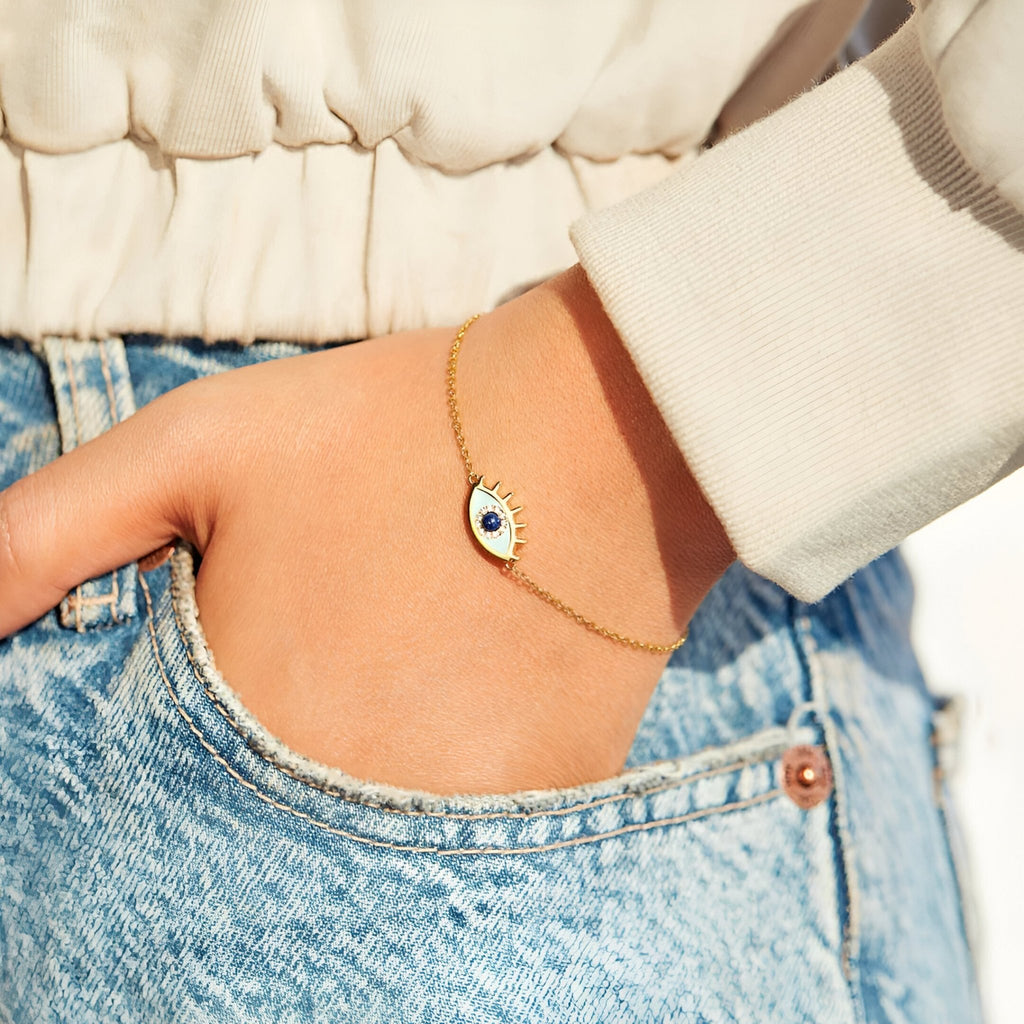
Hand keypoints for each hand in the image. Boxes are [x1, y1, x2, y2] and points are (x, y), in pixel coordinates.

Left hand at [0, 267, 732, 793]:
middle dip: (277, 769)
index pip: (162, 823)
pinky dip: (454, 778)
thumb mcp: (195, 445)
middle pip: (271, 838)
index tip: (222, 724)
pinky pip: (474, 830)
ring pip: (374, 843)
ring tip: (405, 672)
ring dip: (366, 777)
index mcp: (248, 723)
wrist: (594, 425)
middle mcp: (352, 798)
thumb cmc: (394, 424)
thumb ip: (45, 535)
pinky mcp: (554, 800)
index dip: (177, 778)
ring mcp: (464, 814)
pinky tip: (470, 688)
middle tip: (336, 671)